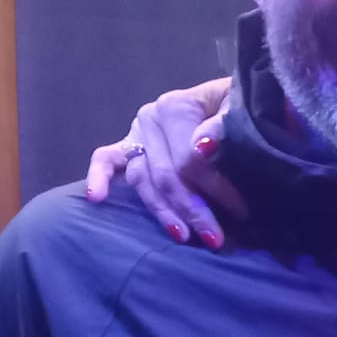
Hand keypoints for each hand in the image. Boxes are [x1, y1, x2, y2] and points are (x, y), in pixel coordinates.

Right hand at [85, 78, 241, 246]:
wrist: (230, 98)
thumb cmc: (239, 105)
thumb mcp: (240, 108)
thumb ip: (224, 125)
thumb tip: (202, 148)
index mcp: (176, 106)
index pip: (188, 158)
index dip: (215, 188)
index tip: (240, 212)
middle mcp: (150, 119)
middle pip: (166, 174)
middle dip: (191, 209)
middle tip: (214, 238)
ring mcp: (137, 133)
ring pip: (143, 180)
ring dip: (162, 211)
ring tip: (182, 235)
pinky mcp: (128, 145)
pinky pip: (106, 160)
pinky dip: (99, 177)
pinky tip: (96, 198)